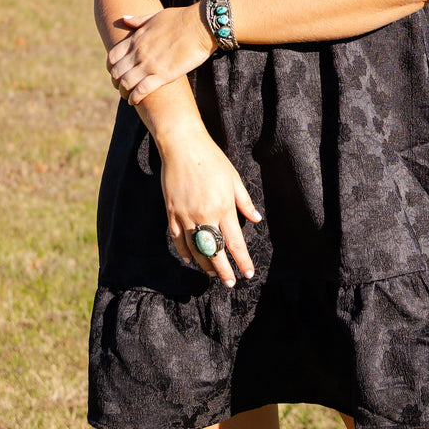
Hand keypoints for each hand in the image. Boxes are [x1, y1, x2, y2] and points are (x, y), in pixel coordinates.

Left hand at [107, 5, 215, 106]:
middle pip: (117, 72)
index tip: (115, 72)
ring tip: (128, 97)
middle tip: (121, 88)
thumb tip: (123, 18)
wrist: (200, 25)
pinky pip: (142, 90)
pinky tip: (135, 101)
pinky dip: (135, 97)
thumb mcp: (155, 16)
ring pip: (126, 83)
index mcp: (136, 38)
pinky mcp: (163, 75)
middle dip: (116, 82)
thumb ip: (138, 20)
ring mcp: (150, 64)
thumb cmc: (181, 19)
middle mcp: (139, 52)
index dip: (111, 67)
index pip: (112, 56)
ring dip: (124, 92)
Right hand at [158, 127, 261, 285]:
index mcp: (223, 208)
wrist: (182, 146)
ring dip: (205, 264)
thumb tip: (256, 219)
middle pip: (215, 252)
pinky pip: (177, 239)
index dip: (242, 261)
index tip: (248, 273)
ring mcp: (186, 215)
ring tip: (213, 272)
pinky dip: (184, 251)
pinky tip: (190, 258)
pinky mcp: (172, 212)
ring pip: (195, 249)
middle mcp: (205, 215)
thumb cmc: (212, 160)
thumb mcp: (234, 179)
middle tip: (230, 282)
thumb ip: (245, 202)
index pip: (235, 243)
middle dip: (224, 271)